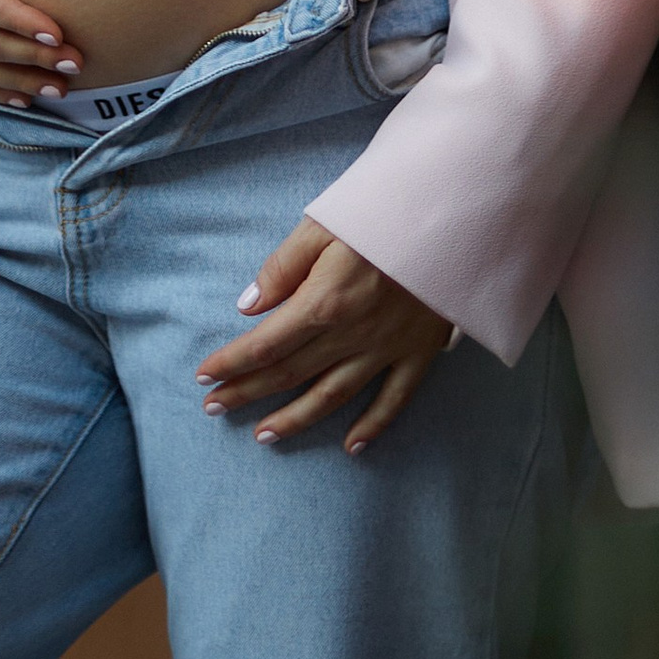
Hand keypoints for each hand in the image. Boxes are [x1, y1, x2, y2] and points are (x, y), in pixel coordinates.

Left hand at [195, 220, 451, 454]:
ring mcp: (387, 348)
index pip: (266, 343)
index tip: (204, 376)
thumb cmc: (383, 211)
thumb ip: (283, 266)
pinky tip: (352, 447)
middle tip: (215, 408)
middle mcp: (351, 334)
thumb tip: (248, 305)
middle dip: (248, 392)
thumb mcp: (323, 223)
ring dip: (295, 418)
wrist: (453, 216)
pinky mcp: (418, 351)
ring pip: (332, 395)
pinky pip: (394, 399)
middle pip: (290, 372)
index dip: (232, 363)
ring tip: (263, 435)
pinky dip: (373, 426)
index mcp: (323, 302)